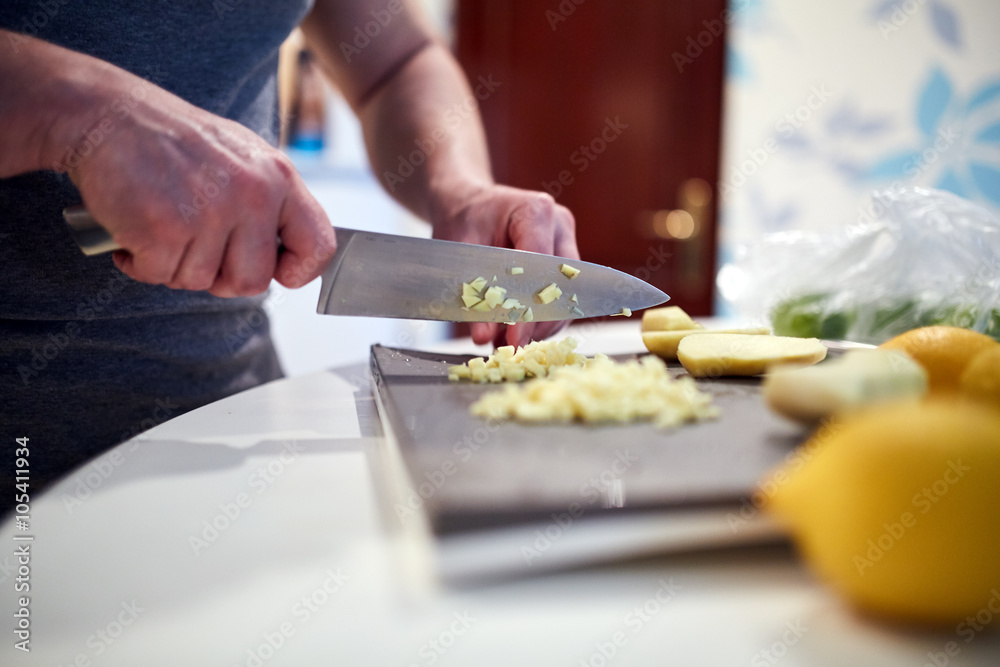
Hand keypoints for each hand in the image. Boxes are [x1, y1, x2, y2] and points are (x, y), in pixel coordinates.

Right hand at [63, 71, 335, 296]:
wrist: (110, 115)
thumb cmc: (176, 140)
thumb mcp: (243, 157)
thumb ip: (270, 204)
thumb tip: (288, 256)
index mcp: (278, 178)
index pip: (318, 245)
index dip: (299, 271)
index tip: (278, 273)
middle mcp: (251, 195)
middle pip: (253, 282)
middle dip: (222, 278)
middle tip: (197, 251)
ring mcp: (209, 212)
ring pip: (201, 281)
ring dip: (175, 266)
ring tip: (162, 227)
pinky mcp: (164, 228)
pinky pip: (160, 276)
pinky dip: (141, 264)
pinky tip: (135, 233)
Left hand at [432, 184, 578, 347]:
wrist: (467, 204)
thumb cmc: (462, 218)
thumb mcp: (460, 252)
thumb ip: (474, 294)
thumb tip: (484, 336)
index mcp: (536, 211)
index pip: (540, 269)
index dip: (528, 308)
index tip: (514, 339)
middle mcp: (559, 226)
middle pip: (561, 286)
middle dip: (536, 322)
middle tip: (510, 347)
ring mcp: (566, 242)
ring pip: (566, 297)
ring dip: (540, 325)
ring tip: (508, 343)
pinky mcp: (564, 261)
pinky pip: (561, 297)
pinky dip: (540, 318)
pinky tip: (516, 332)